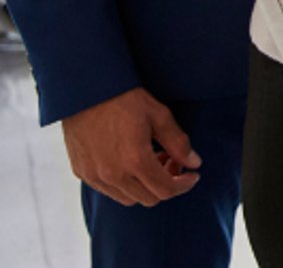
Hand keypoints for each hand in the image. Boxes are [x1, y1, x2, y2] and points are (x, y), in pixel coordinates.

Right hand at [62, 86, 201, 206]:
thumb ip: (178, 143)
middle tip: (173, 163)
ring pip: (128, 198)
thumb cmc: (125, 99)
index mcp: (134, 161)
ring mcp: (94, 176)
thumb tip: (194, 163)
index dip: (184, 185)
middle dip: (167, 185)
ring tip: (153, 160)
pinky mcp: (80, 172)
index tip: (193, 175)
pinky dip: (125, 183)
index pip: (165, 190)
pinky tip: (131, 161)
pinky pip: (108, 190)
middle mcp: (112, 174)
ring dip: (145, 186)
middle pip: (148, 199)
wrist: (86, 91)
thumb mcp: (159, 115)